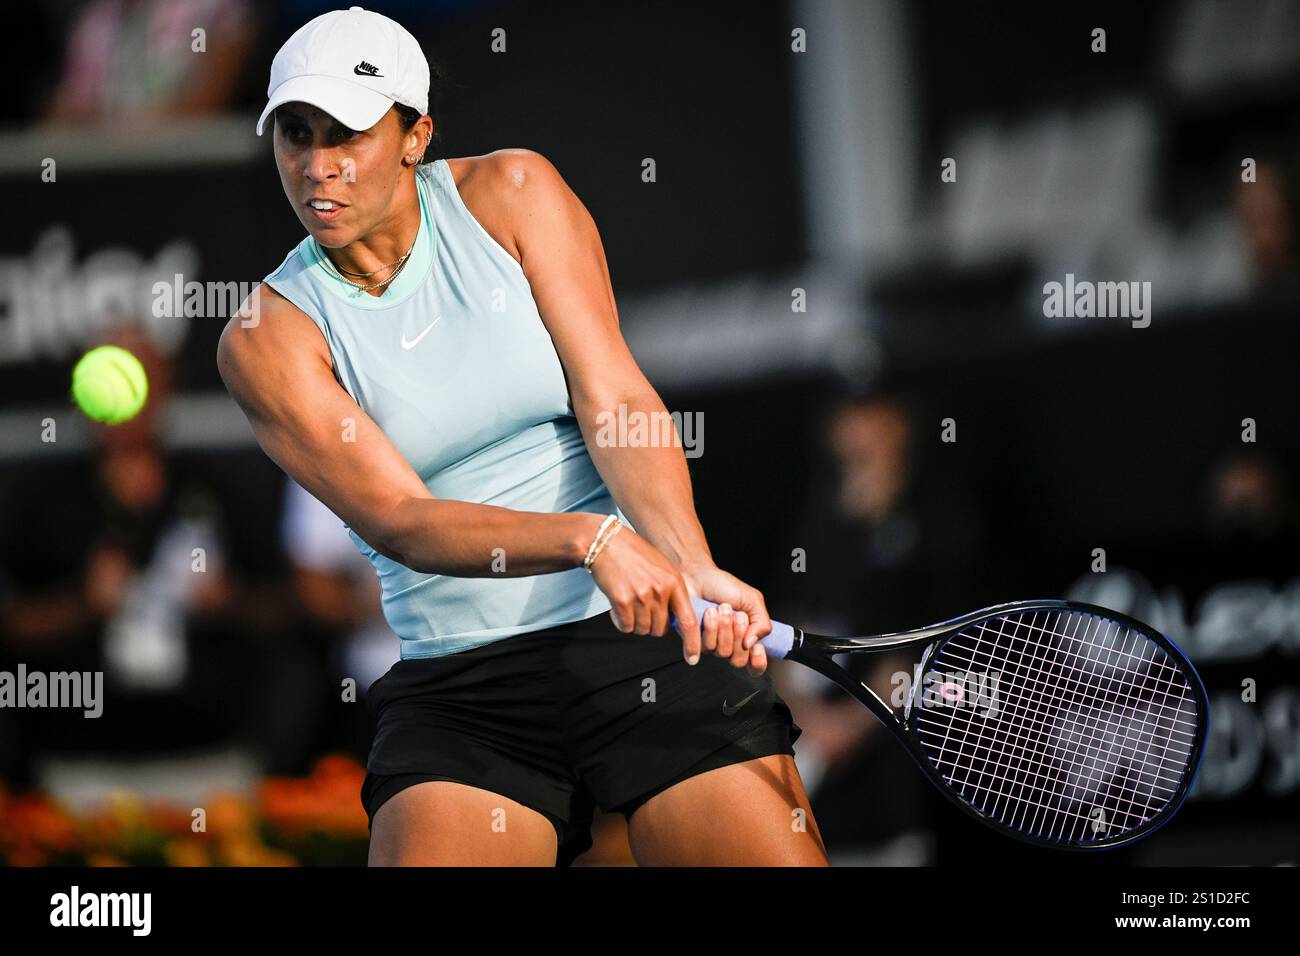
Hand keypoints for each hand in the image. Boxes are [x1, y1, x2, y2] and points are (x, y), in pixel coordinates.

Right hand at [587, 524, 698, 652]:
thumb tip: (676, 619)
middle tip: (641, 609)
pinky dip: (620, 621)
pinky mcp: (622, 601)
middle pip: (660, 630)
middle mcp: (660, 590)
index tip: (692, 658)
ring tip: (628, 602)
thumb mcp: (661, 567)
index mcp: (674, 582)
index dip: (692, 643)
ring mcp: (641, 596)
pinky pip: (625, 626)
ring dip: (634, 623)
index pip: (688, 620)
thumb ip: (671, 591)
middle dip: (651, 626)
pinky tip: (617, 605)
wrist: (605, 542)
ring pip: (642, 630)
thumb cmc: (633, 555)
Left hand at [679, 563, 772, 674]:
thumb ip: (762, 622)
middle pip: (739, 661)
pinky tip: (710, 613)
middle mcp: (730, 644)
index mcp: (747, 636)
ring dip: (725, 627)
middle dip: (739, 635)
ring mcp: (713, 644)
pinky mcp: (695, 641)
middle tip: (738, 616)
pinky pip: (706, 646)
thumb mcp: (752, 600)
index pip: (756, 665)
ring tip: (722, 608)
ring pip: (723, 653)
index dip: (758, 662)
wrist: (699, 576)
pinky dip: (711, 627)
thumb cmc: (725, 587)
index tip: (757, 648)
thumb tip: (752, 643)